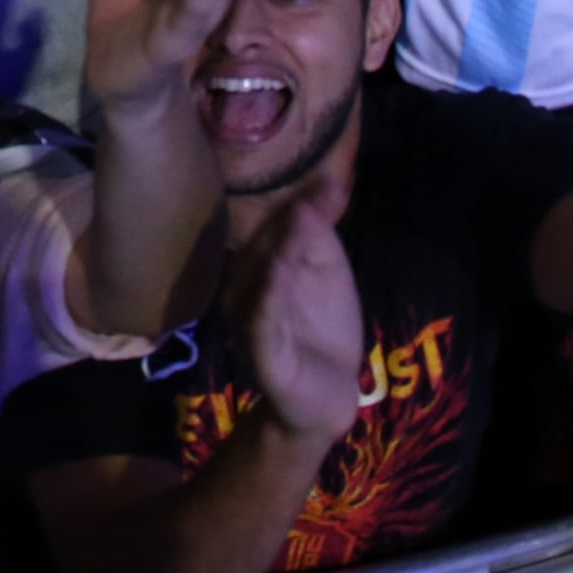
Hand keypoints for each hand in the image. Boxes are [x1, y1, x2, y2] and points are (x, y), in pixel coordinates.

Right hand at [236, 174, 369, 441]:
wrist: (326, 394)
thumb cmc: (322, 326)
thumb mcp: (327, 270)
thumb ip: (322, 227)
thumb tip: (329, 178)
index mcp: (257, 266)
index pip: (270, 228)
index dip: (294, 204)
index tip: (324, 180)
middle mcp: (244, 290)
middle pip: (261, 252)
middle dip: (285, 228)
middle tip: (310, 203)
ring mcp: (249, 322)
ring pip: (258, 285)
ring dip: (272, 258)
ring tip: (291, 230)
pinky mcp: (262, 355)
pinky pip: (262, 325)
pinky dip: (268, 301)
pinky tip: (278, 277)